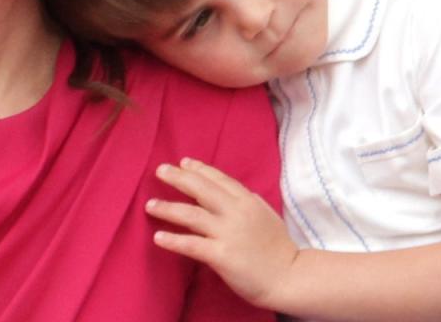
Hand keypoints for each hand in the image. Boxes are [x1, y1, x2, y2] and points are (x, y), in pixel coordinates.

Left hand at [146, 157, 297, 307]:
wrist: (289, 277)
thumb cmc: (277, 247)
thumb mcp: (264, 213)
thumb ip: (245, 200)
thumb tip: (227, 190)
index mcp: (246, 200)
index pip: (218, 178)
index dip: (199, 169)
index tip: (183, 162)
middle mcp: (235, 212)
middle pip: (201, 189)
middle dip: (178, 178)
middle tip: (160, 170)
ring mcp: (228, 233)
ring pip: (191, 215)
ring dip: (168, 208)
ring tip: (150, 205)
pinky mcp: (221, 255)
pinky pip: (192, 245)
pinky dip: (173, 240)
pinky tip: (158, 237)